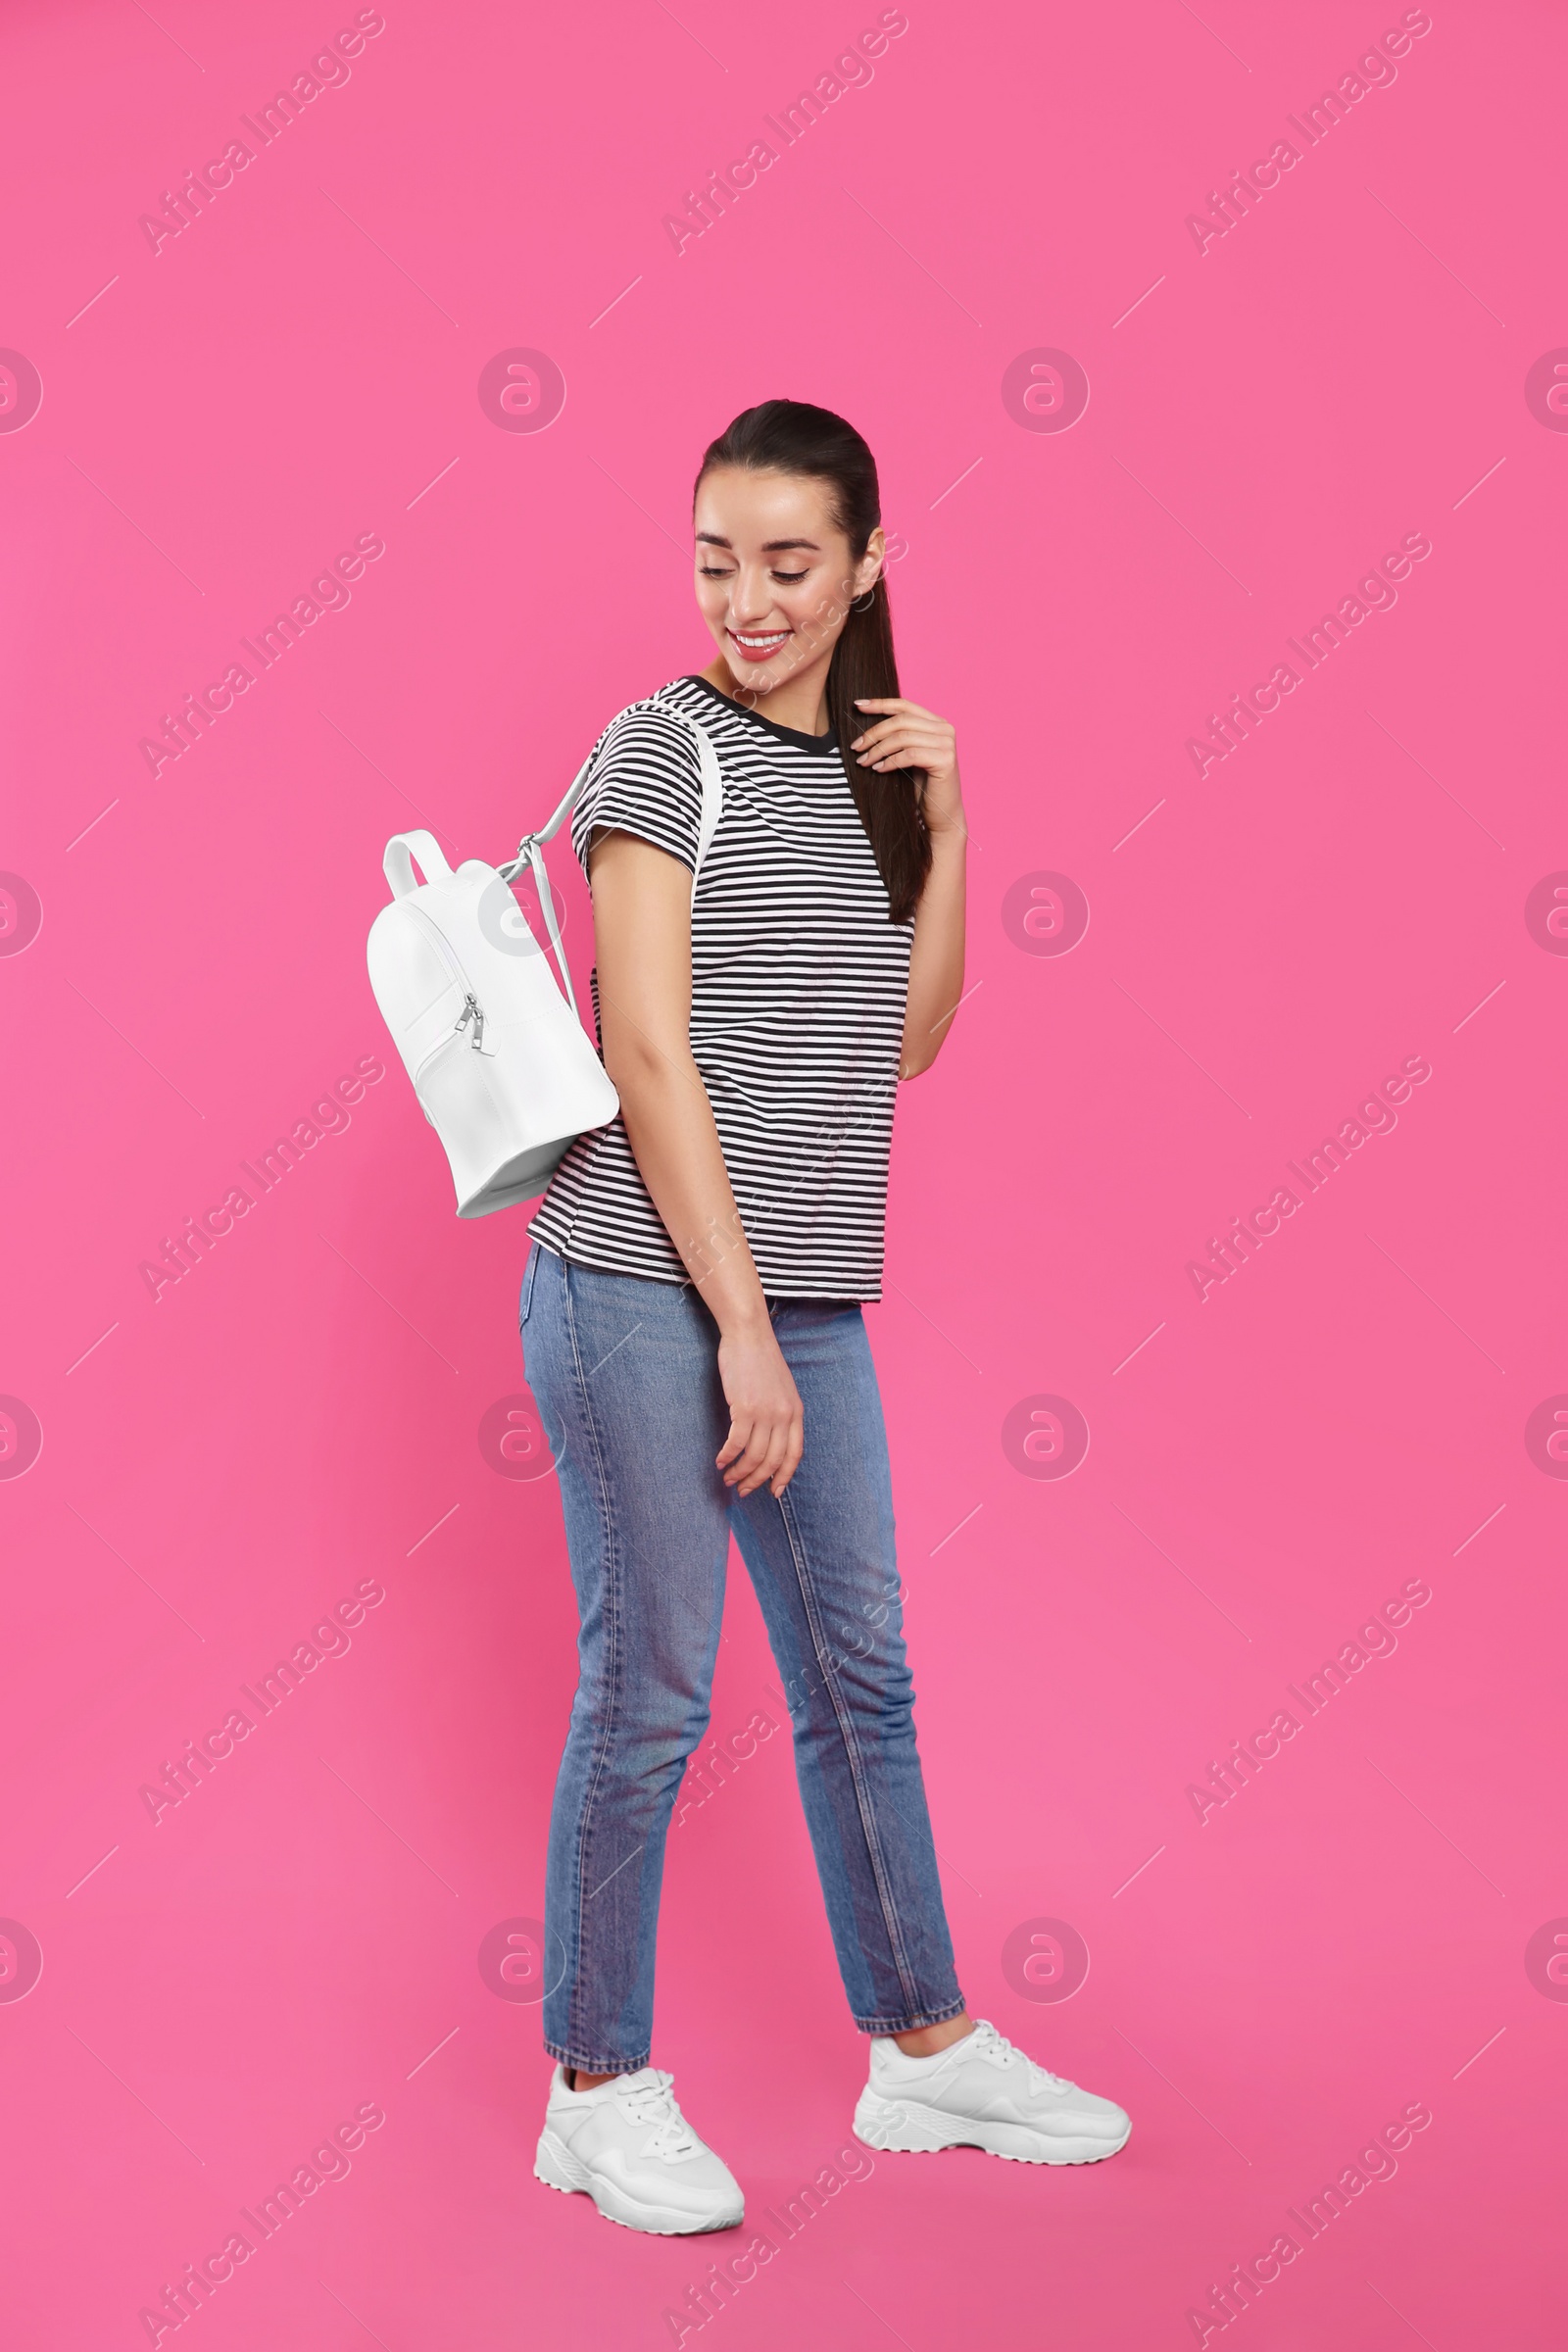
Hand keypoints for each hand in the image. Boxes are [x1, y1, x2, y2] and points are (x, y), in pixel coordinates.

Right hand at [715, 1320, 803, 1497]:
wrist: (749, 1336)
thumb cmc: (760, 1361)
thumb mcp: (782, 1390)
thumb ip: (781, 1414)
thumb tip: (770, 1441)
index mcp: (796, 1412)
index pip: (794, 1455)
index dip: (783, 1477)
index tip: (773, 1492)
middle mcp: (784, 1416)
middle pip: (773, 1461)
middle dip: (757, 1481)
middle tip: (743, 1490)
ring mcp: (765, 1413)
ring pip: (753, 1456)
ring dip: (739, 1472)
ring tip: (728, 1478)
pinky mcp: (745, 1408)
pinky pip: (735, 1443)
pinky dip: (727, 1456)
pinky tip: (719, 1461)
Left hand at [851, 697, 964, 837]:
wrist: (941, 814)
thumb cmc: (922, 787)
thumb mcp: (908, 756)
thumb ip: (898, 738)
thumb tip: (866, 727)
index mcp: (936, 723)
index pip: (905, 705)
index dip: (880, 704)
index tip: (858, 706)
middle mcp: (945, 729)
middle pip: (901, 721)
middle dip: (874, 733)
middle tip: (856, 747)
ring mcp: (947, 744)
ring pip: (903, 737)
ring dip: (878, 749)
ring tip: (863, 761)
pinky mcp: (945, 760)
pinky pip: (910, 755)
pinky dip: (890, 761)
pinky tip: (878, 769)